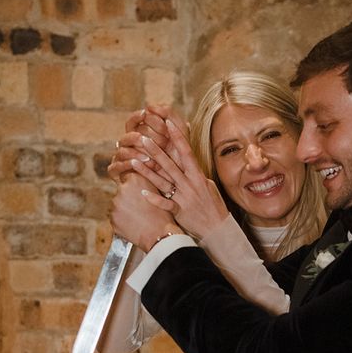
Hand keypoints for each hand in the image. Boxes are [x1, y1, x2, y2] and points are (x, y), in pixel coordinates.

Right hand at [107, 105, 188, 181]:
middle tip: (150, 140)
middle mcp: (128, 146)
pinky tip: (135, 164)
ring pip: (121, 149)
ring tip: (148, 158)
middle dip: (139, 136)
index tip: (146, 113)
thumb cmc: (176, 164)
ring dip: (135, 151)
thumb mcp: (179, 143)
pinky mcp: (117, 173)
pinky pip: (116, 166)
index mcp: (140, 135)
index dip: (138, 116)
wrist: (169, 191)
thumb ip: (174, 124)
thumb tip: (167, 113)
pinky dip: (126, 164)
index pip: (133, 120)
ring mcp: (121, 159)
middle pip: (127, 134)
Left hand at [110, 173, 181, 251]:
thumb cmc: (163, 214)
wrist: (160, 235)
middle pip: (121, 190)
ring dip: (126, 208)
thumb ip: (144, 180)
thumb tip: (137, 173)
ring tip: (139, 217)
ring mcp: (115, 204)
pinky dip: (123, 219)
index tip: (135, 188)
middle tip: (140, 206)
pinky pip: (116, 216)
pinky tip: (135, 223)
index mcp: (135, 180)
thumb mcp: (158, 190)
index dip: (131, 182)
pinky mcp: (112, 218)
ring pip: (118, 204)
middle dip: (128, 196)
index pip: (126, 174)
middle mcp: (122, 189)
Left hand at [131, 120, 229, 239]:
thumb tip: (189, 158)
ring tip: (133, 160)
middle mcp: (190, 184)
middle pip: (170, 164)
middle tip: (142, 138)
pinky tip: (142, 192)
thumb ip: (196, 172)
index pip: (186, 152)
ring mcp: (184, 198)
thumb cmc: (214, 206)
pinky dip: (154, 198)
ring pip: (163, 181)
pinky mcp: (180, 211)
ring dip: (147, 171)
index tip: (168, 123)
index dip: (177, 136)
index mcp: (198, 176)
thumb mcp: (208, 185)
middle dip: (155, 150)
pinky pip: (165, 204)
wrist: (218, 229)